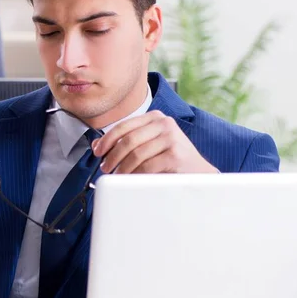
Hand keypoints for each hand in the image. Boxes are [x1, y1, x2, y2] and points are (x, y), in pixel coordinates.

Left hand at [92, 110, 217, 173]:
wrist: (199, 172)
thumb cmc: (171, 158)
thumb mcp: (148, 144)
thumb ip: (126, 142)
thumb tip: (97, 144)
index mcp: (155, 117)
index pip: (124, 126)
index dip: (107, 140)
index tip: (97, 152)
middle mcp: (164, 123)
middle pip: (128, 140)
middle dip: (112, 156)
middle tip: (105, 168)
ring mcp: (172, 137)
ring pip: (136, 154)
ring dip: (122, 168)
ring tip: (117, 176)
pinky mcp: (175, 154)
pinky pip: (146, 166)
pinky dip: (134, 175)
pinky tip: (131, 180)